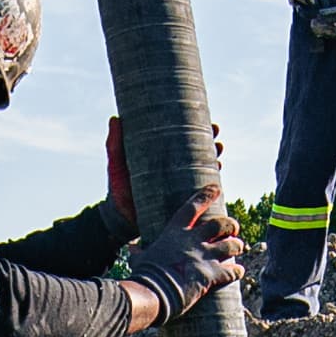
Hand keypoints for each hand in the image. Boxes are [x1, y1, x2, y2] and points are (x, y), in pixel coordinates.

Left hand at [106, 119, 228, 235]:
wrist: (120, 218)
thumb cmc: (118, 188)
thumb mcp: (117, 164)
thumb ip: (115, 144)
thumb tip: (116, 118)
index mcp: (164, 157)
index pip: (186, 140)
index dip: (201, 130)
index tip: (210, 123)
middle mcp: (176, 170)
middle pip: (201, 153)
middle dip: (213, 144)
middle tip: (217, 138)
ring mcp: (181, 186)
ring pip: (205, 172)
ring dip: (216, 164)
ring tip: (220, 158)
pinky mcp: (182, 203)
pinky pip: (201, 196)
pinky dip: (211, 190)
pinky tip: (218, 183)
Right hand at [129, 186, 245, 322]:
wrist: (153, 292)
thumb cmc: (144, 275)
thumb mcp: (140, 258)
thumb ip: (139, 251)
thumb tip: (131, 249)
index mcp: (175, 232)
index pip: (193, 207)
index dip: (205, 195)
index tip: (216, 188)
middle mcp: (193, 241)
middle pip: (220, 224)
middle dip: (230, 224)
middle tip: (233, 228)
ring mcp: (203, 257)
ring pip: (230, 245)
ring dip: (237, 245)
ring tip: (239, 247)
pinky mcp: (211, 275)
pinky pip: (231, 271)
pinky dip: (237, 271)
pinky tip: (239, 271)